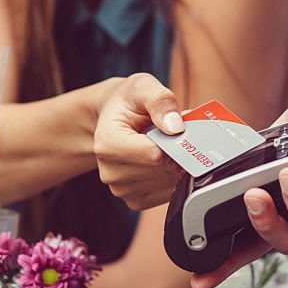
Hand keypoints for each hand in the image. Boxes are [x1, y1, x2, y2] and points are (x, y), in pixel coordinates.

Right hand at [94, 73, 186, 210]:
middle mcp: (110, 172)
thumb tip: (176, 126)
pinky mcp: (135, 200)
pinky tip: (166, 159)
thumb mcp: (143, 87)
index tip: (180, 125)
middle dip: (179, 149)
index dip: (176, 141)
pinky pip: (168, 193)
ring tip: (167, 143)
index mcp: (108, 144)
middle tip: (176, 131)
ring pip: (170, 182)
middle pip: (165, 169)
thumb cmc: (128, 102)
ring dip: (178, 162)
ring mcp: (122, 190)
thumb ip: (160, 101)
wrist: (114, 117)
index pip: (156, 155)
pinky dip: (175, 175)